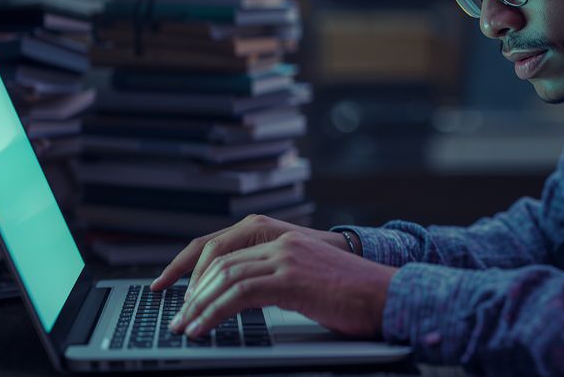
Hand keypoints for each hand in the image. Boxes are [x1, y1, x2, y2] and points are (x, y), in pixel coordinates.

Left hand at [167, 231, 396, 337]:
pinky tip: (204, 327)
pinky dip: (214, 311)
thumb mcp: (308, 277)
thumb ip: (277, 278)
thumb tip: (242, 298)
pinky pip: (239, 293)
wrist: (390, 295)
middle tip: (177, 315)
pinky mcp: (292, 278)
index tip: (172, 287)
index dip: (190, 264)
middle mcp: (281, 240)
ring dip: (198, 304)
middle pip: (217, 257)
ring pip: (225, 275)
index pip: (222, 243)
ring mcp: (286, 256)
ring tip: (185, 326)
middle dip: (189, 288)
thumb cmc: (355, 294)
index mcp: (282, 236)